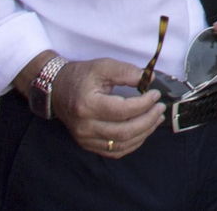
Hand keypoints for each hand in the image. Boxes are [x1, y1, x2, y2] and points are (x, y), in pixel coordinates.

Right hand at [51, 58, 165, 158]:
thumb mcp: (102, 66)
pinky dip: (133, 143)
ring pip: (121, 144)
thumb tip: (149, 79)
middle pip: (123, 132)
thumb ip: (126, 71)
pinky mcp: (87, 144)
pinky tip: (143, 131)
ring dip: (144, 133)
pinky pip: (114, 151)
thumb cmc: (80, 76)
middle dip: (148, 120)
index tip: (155, 94)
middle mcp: (85, 126)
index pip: (122, 110)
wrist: (56, 89)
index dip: (143, 104)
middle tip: (160, 108)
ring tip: (157, 118)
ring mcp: (85, 138)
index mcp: (87, 105)